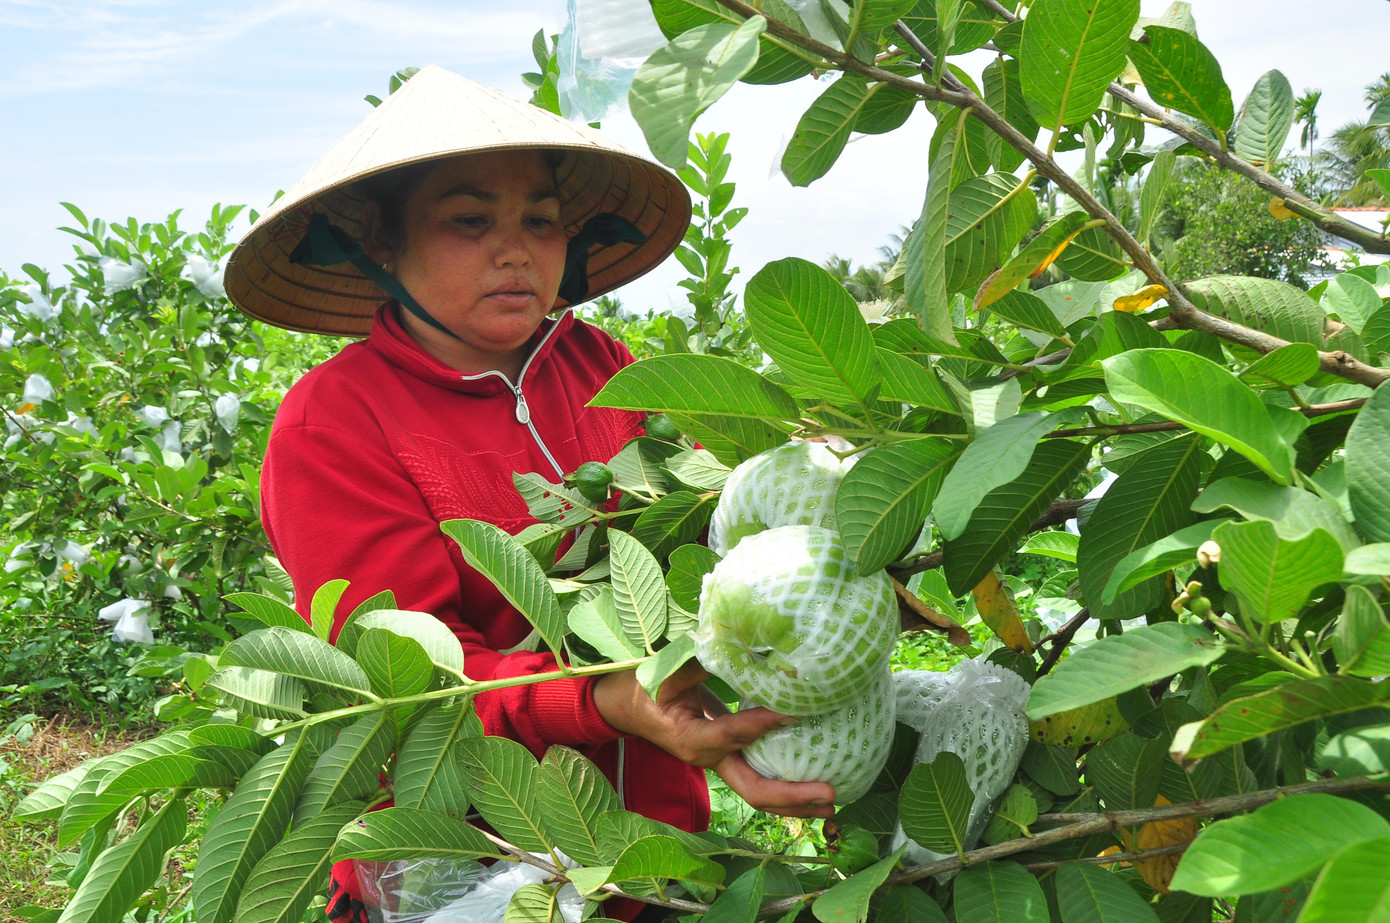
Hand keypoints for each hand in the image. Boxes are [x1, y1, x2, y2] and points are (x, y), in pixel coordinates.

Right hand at [593, 661, 836, 818]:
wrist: (627, 706)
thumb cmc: (645, 687)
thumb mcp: (667, 671)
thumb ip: (703, 662)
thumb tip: (740, 644)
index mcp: (690, 738)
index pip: (736, 734)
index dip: (767, 723)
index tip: (799, 709)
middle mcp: (708, 758)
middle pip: (753, 789)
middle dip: (793, 795)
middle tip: (831, 794)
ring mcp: (719, 763)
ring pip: (759, 792)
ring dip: (795, 802)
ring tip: (833, 804)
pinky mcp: (727, 759)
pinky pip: (759, 778)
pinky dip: (787, 786)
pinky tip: (814, 785)